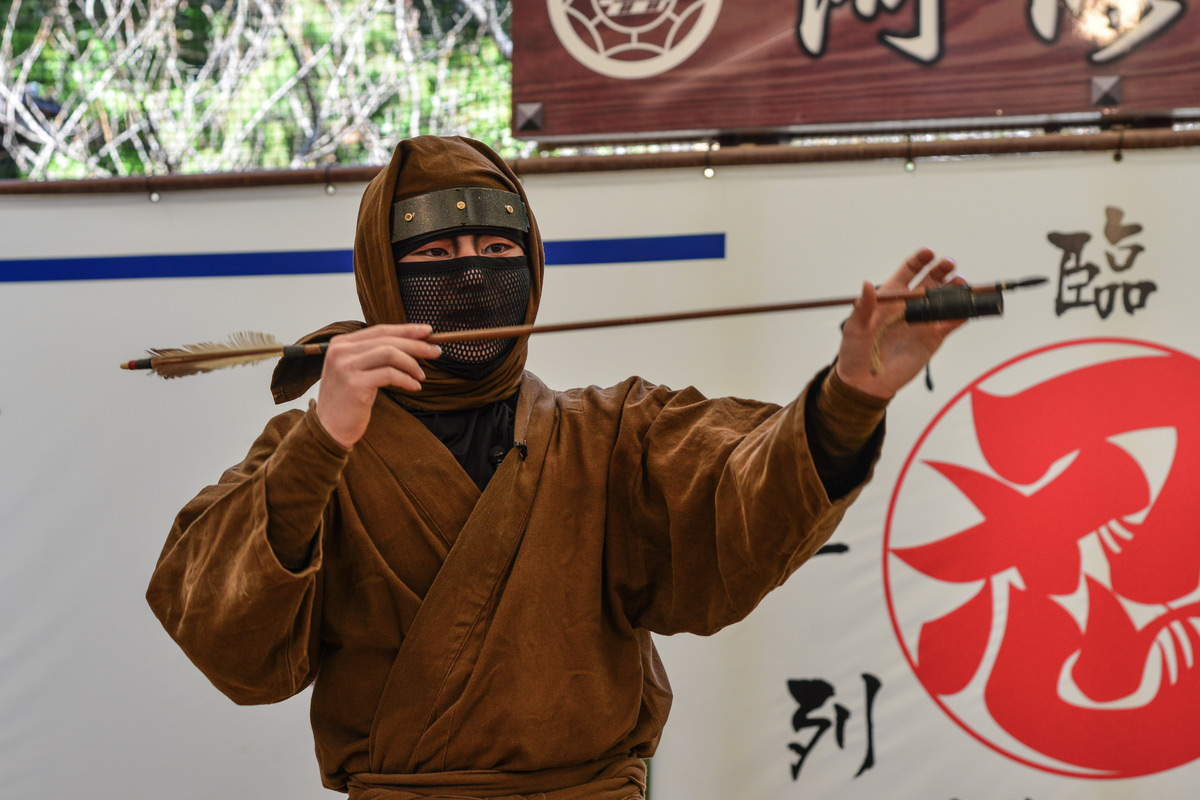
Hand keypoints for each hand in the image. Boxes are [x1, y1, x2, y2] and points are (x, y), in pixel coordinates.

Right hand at [314, 324, 440, 447]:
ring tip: (421, 376)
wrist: (328, 429)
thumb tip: (410, 344)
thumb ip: (373, 355)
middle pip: (387, 340)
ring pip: (390, 353)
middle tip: (436, 351)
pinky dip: (406, 379)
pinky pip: (390, 374)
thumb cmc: (347, 401)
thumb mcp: (356, 371)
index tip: (428, 332)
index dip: (406, 329)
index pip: (380, 330)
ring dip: (412, 363)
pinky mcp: (355, 384)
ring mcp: (346, 366)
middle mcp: (341, 351)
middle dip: (416, 345)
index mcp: (341, 344)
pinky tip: (414, 386)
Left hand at [835, 248, 966, 399]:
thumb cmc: (854, 352)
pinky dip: (961, 314)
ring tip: (962, 284)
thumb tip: (866, 284)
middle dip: (941, 270)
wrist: (864, 383)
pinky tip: (968, 308)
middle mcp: (909, 305)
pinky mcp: (933, 338)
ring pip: (944, 299)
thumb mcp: (855, 328)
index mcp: (891, 297)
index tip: (929, 253)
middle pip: (931, 281)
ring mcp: (923, 321)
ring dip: (955, 290)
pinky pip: (951, 323)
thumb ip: (863, 307)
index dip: (919, 260)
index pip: (908, 271)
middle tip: (950, 265)